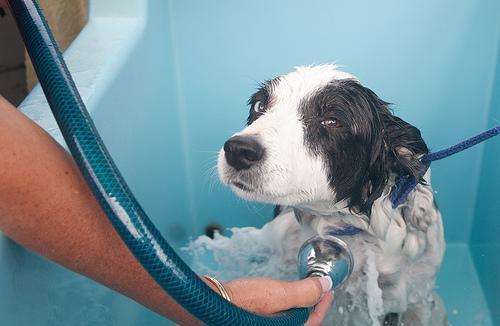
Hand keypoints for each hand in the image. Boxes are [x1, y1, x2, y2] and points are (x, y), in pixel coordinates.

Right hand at [207, 276, 333, 325]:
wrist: (208, 303)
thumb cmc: (239, 302)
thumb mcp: (277, 294)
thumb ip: (304, 292)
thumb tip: (324, 285)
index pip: (313, 323)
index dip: (322, 304)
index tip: (327, 290)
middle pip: (301, 323)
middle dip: (311, 306)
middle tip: (317, 289)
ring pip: (288, 320)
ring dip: (297, 306)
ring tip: (300, 290)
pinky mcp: (252, 323)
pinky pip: (276, 319)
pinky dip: (282, 307)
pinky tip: (278, 297)